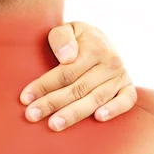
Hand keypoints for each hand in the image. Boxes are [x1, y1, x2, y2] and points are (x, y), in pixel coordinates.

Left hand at [19, 22, 136, 130]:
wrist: (101, 40)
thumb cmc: (76, 39)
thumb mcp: (67, 29)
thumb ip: (61, 37)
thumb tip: (66, 57)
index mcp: (94, 48)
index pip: (66, 72)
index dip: (44, 86)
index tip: (25, 98)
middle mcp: (110, 62)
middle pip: (77, 88)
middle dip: (52, 103)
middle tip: (32, 115)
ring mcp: (120, 76)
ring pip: (95, 99)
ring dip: (74, 114)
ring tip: (54, 125)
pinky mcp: (127, 87)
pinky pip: (126, 101)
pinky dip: (114, 110)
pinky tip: (98, 118)